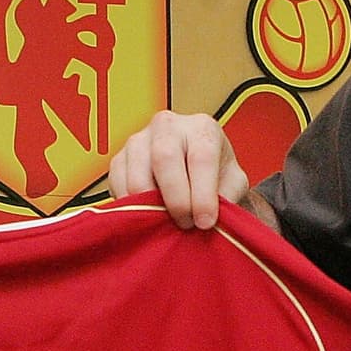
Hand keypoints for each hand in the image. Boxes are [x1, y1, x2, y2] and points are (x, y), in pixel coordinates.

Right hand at [107, 110, 251, 228]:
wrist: (191, 167)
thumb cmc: (214, 173)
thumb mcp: (232, 183)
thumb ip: (227, 199)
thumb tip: (211, 222)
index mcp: (202, 128)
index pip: (201, 157)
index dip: (202, 195)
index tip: (205, 222)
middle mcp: (168, 126)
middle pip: (165, 158)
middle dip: (176, 200)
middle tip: (186, 224)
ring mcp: (139, 140)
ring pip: (138, 177)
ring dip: (153, 208)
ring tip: (169, 221)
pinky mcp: (119, 159)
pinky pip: (119, 186)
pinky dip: (132, 207)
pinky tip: (150, 214)